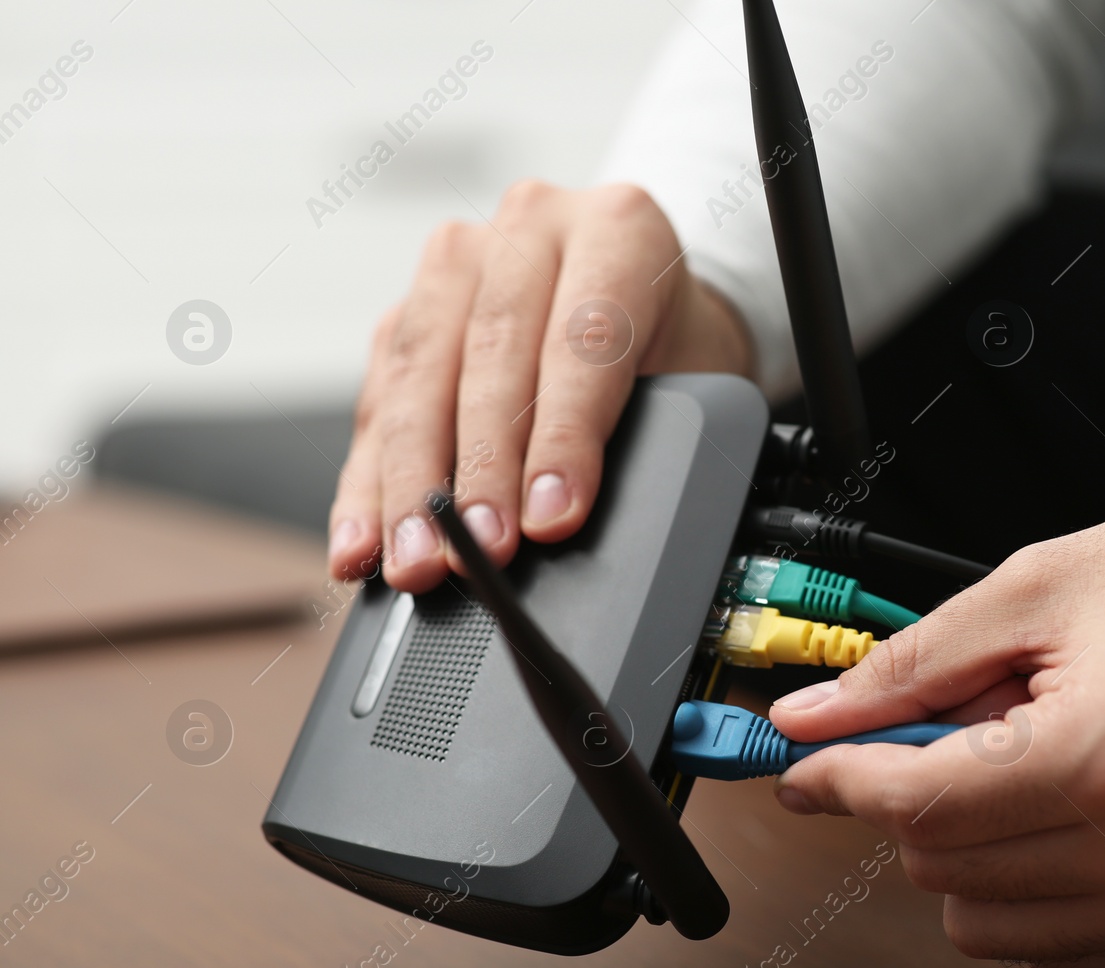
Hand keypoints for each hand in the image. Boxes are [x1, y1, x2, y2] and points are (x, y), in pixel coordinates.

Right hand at [328, 181, 751, 590]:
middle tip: (480, 547)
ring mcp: (459, 264)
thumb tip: (573, 517)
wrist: (649, 303)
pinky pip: (377, 403)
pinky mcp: (406, 314)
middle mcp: (529, 227)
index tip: (552, 517)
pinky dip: (369, 484)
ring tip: (415, 560)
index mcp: (618, 227)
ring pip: (417, 376)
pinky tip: (363, 541)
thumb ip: (651, 431)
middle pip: (490, 355)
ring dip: (410, 484)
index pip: (583, 336)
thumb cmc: (676, 345)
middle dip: (480, 469)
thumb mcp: (697, 377)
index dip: (563, 436)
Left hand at [769, 487, 1104, 967]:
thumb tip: (814, 716)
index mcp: (1100, 758)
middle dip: (921, 796)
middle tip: (967, 726)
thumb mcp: (1036, 592)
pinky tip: (1067, 823)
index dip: (840, 780)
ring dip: (974, 855)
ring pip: (991, 929)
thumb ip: (911, 666)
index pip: (917, 806)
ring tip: (1032, 768)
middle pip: (943, 871)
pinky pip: (1065, 957)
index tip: (807, 767)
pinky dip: (1035, 900)